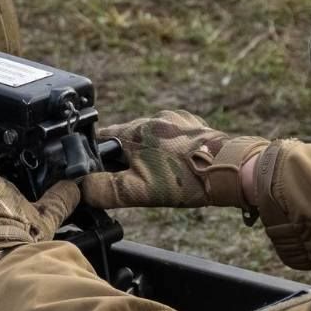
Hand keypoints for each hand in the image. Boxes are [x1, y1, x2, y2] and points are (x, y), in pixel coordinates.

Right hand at [79, 110, 267, 210]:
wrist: (230, 170)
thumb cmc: (185, 180)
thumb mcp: (138, 191)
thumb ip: (105, 190)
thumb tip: (80, 189)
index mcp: (135, 131)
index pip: (101, 138)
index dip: (94, 156)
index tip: (96, 171)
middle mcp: (153, 119)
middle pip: (126, 138)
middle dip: (125, 158)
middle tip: (134, 180)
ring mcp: (176, 120)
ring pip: (150, 137)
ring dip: (148, 154)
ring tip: (160, 176)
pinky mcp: (194, 126)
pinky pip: (172, 137)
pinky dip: (169, 150)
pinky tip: (177, 167)